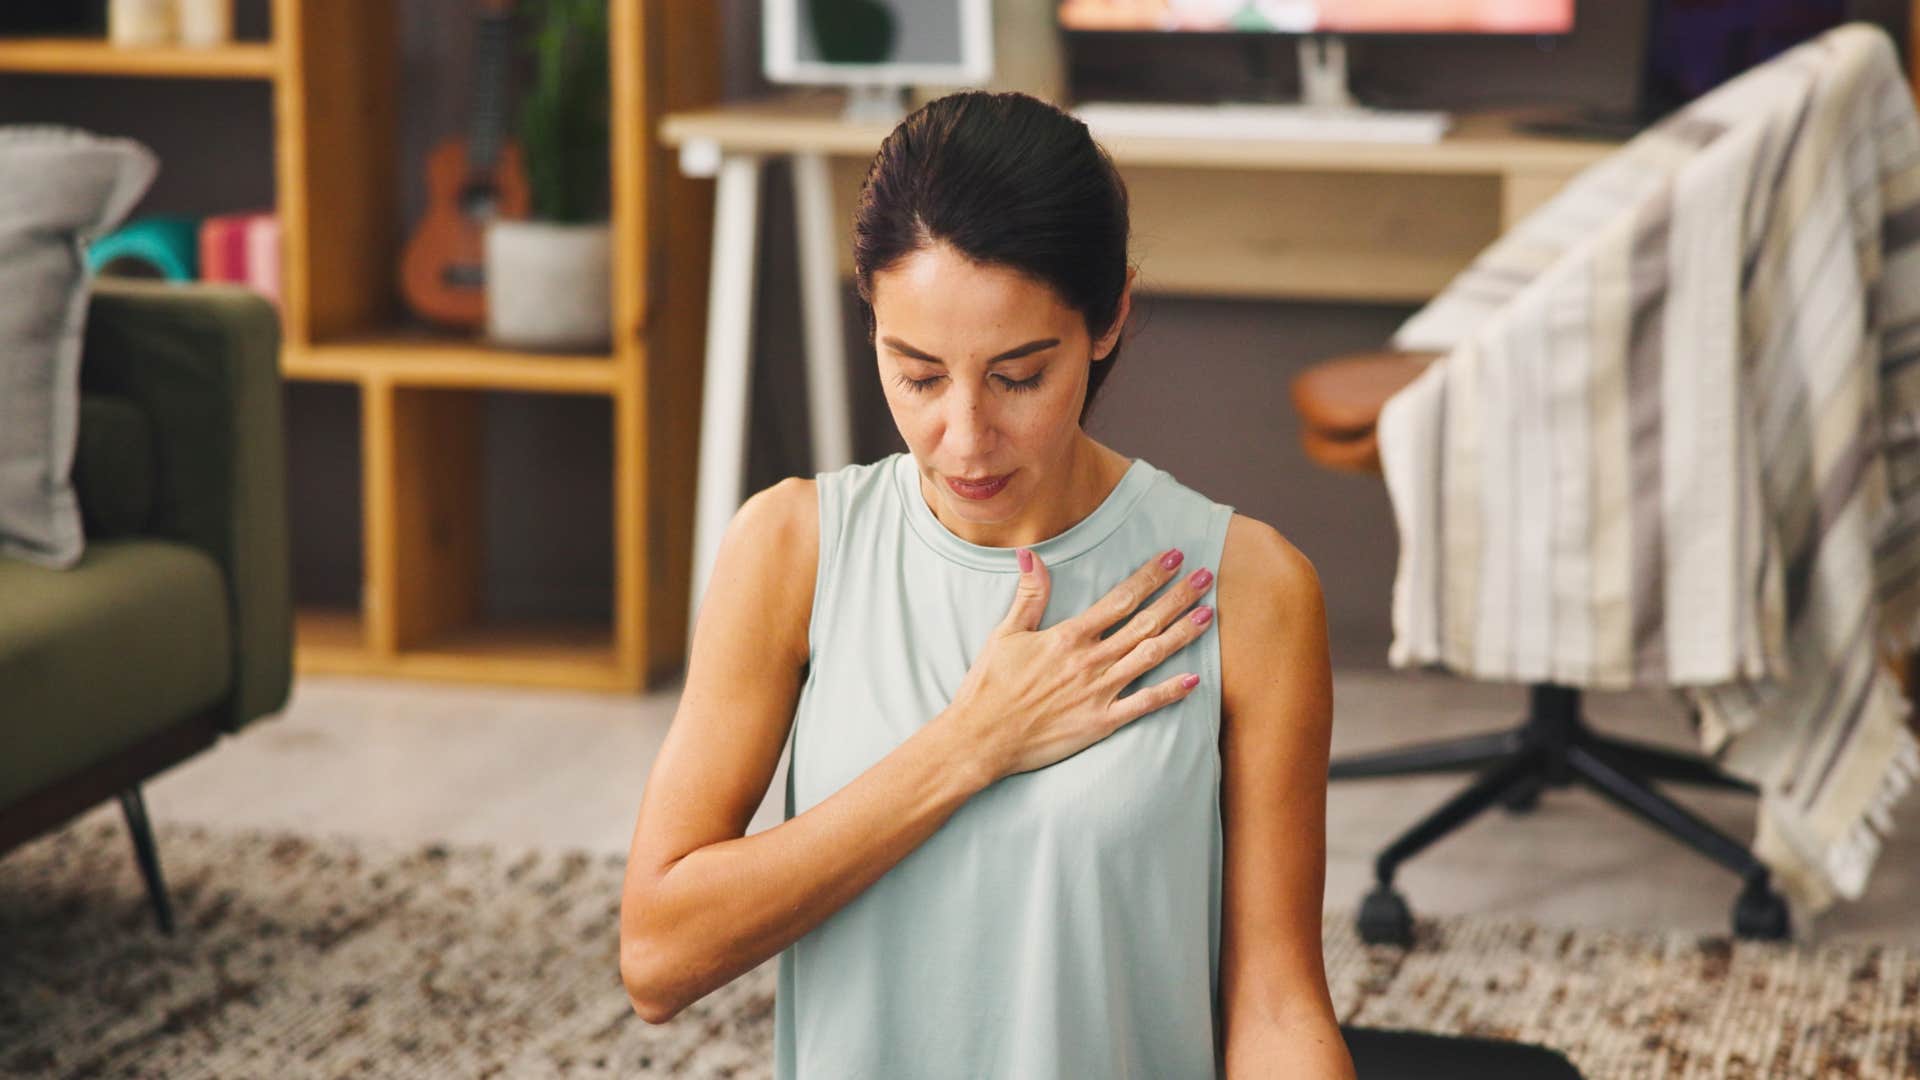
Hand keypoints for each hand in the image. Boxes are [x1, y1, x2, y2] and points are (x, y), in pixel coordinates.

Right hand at [943, 545, 1216, 783]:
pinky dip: (1170, 692)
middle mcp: (1089, 660)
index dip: (1150, 576)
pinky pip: (1143, 705)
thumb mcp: (1005, 634)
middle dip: (1178, 597)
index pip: (1120, 598)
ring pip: (1150, 656)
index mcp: (1068, 636)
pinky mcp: (1100, 722)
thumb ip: (1028, 595)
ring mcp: (1098, 692)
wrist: (981, 738)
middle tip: (1205, 576)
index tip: (1173, 557)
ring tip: (1208, 614)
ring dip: (1181, 634)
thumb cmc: (989, 686)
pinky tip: (1195, 679)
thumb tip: (1030, 554)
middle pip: (1144, 622)